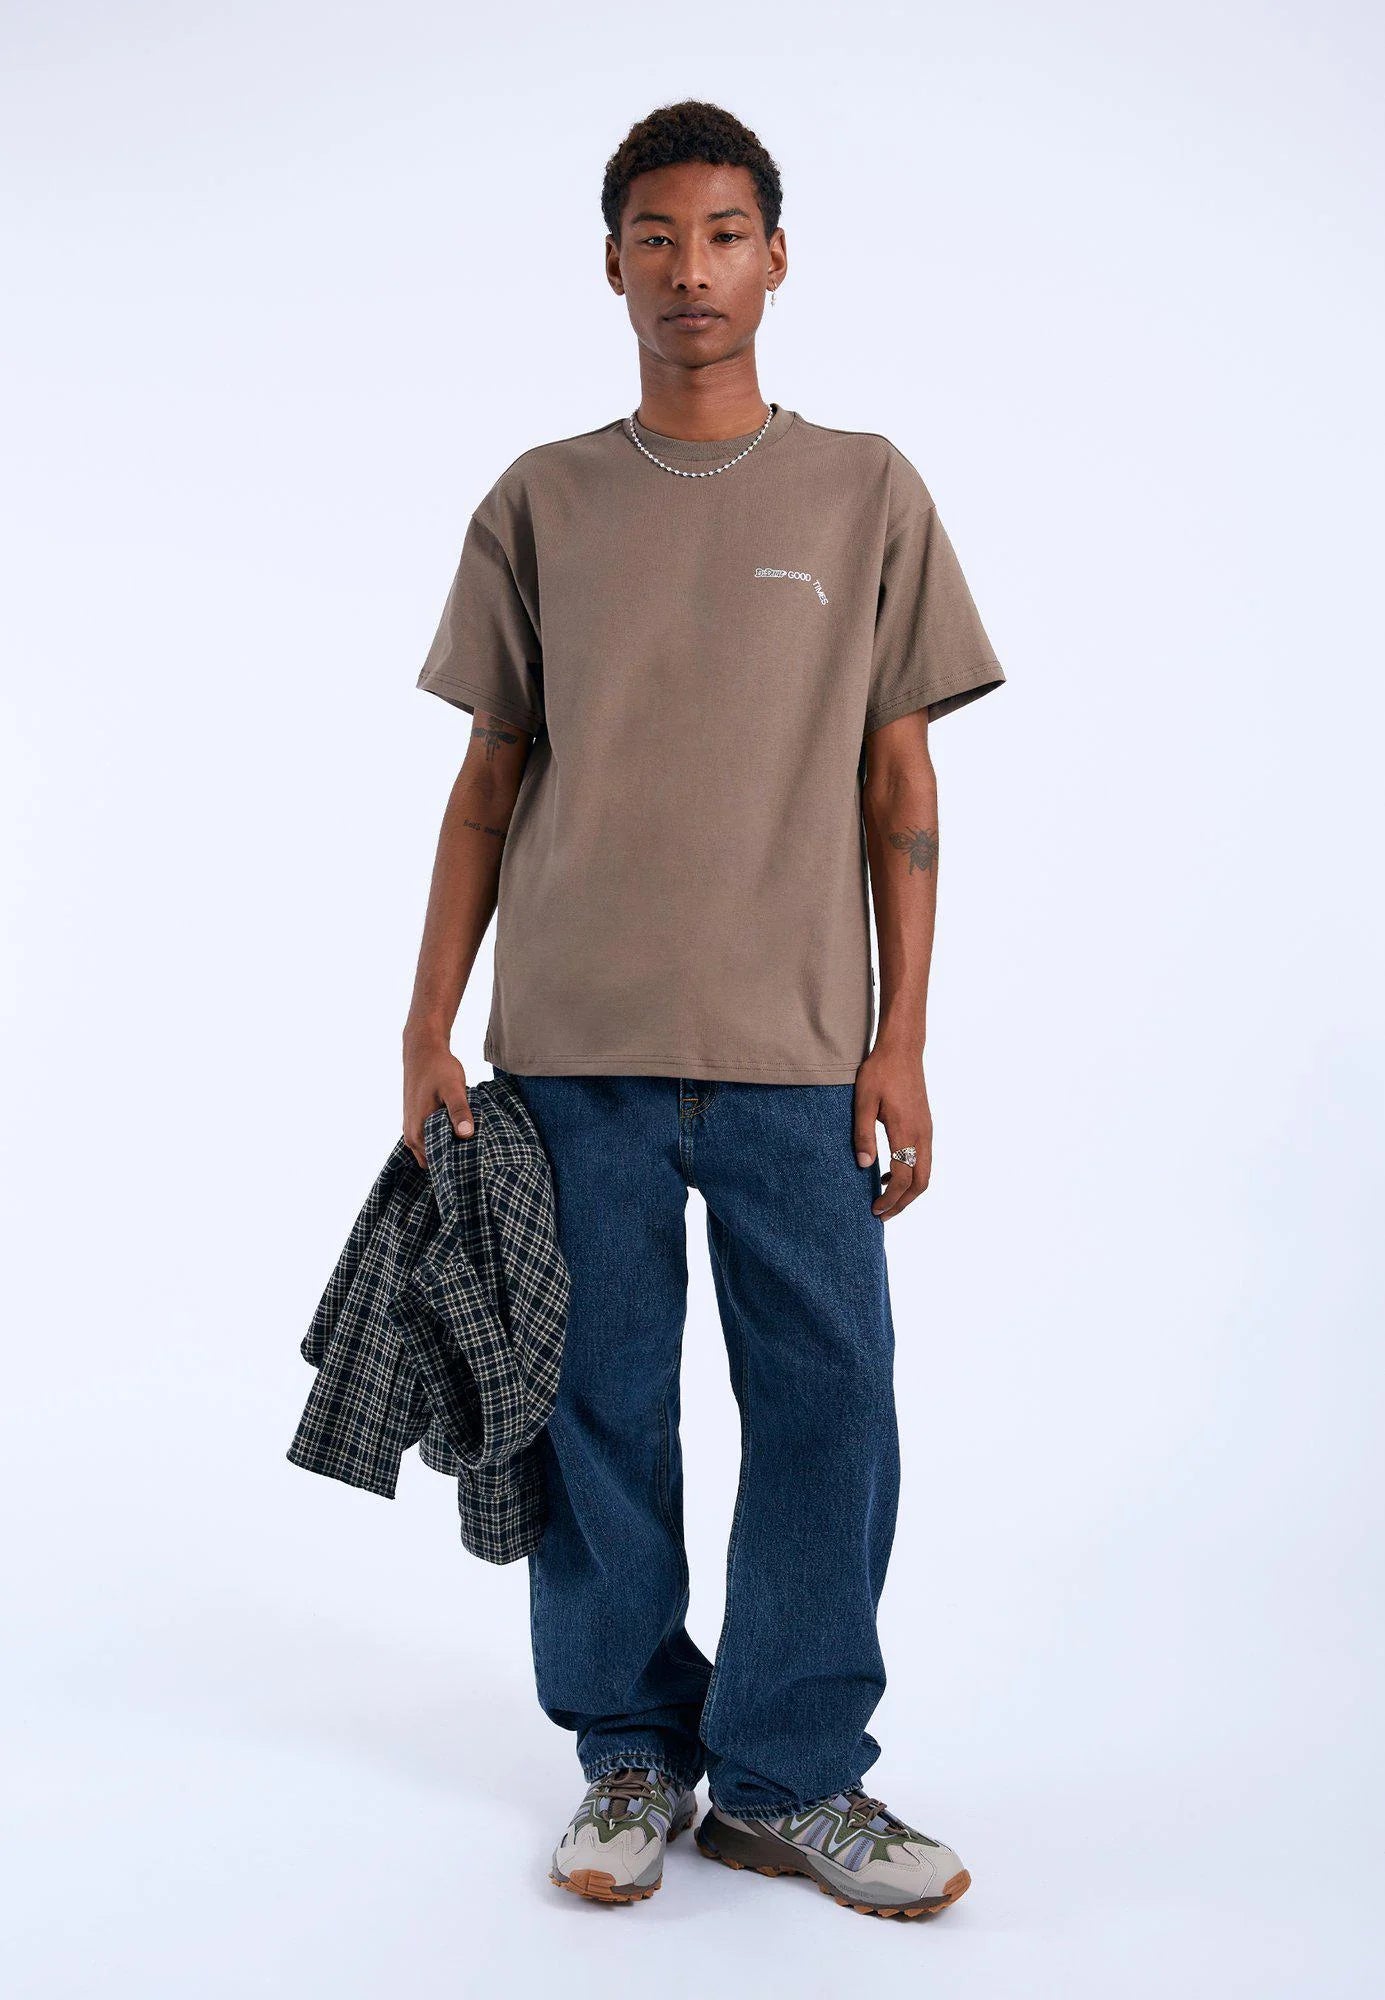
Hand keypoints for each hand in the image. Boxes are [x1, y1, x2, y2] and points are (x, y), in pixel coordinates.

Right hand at [402, 1028, 473, 1169]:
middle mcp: (412, 1137)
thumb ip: (459, 1111)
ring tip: (471, 1147)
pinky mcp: (416, 1122)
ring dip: (449, 1151)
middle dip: (454, 1162)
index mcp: (419, 1133)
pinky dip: (444, 1142)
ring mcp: (412, 1130)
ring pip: (432, 1153)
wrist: (423, 1050)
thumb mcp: (453, 1088)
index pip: (438, 1166)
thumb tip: (466, 1134)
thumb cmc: (439, 1068)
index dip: (457, 1168)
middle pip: (435, 1163)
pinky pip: (430, 1142)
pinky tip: (460, 1134)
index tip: (476, 1166)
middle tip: (478, 1158)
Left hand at [853, 1044, 932, 1220]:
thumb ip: (863, 1135)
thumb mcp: (863, 1102)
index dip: (890, 1198)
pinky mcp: (926, 1126)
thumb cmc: (880, 1072)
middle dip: (903, 1203)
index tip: (874, 1209)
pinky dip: (911, 1174)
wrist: (903, 1050)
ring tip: (885, 1198)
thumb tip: (864, 1166)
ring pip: (925, 1172)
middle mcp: (922, 1135)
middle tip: (882, 1214)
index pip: (903, 1177)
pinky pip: (923, 1159)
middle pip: (921, 1182)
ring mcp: (927, 1130)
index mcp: (906, 1131)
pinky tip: (889, 1173)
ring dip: (908, 1190)